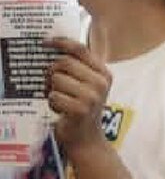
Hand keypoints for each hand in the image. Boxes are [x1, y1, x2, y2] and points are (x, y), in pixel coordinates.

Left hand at [46, 38, 110, 153]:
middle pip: (64, 63)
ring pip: (56, 79)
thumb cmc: (82, 107)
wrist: (86, 137)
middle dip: (52, 72)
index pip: (80, 50)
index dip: (61, 42)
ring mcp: (92, 97)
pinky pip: (53, 96)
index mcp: (104, 74)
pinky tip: (61, 109)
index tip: (46, 42)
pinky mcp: (80, 109)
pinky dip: (52, 103)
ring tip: (60, 98)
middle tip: (53, 83)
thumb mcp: (88, 84)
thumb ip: (80, 65)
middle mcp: (101, 83)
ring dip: (52, 90)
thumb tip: (58, 43)